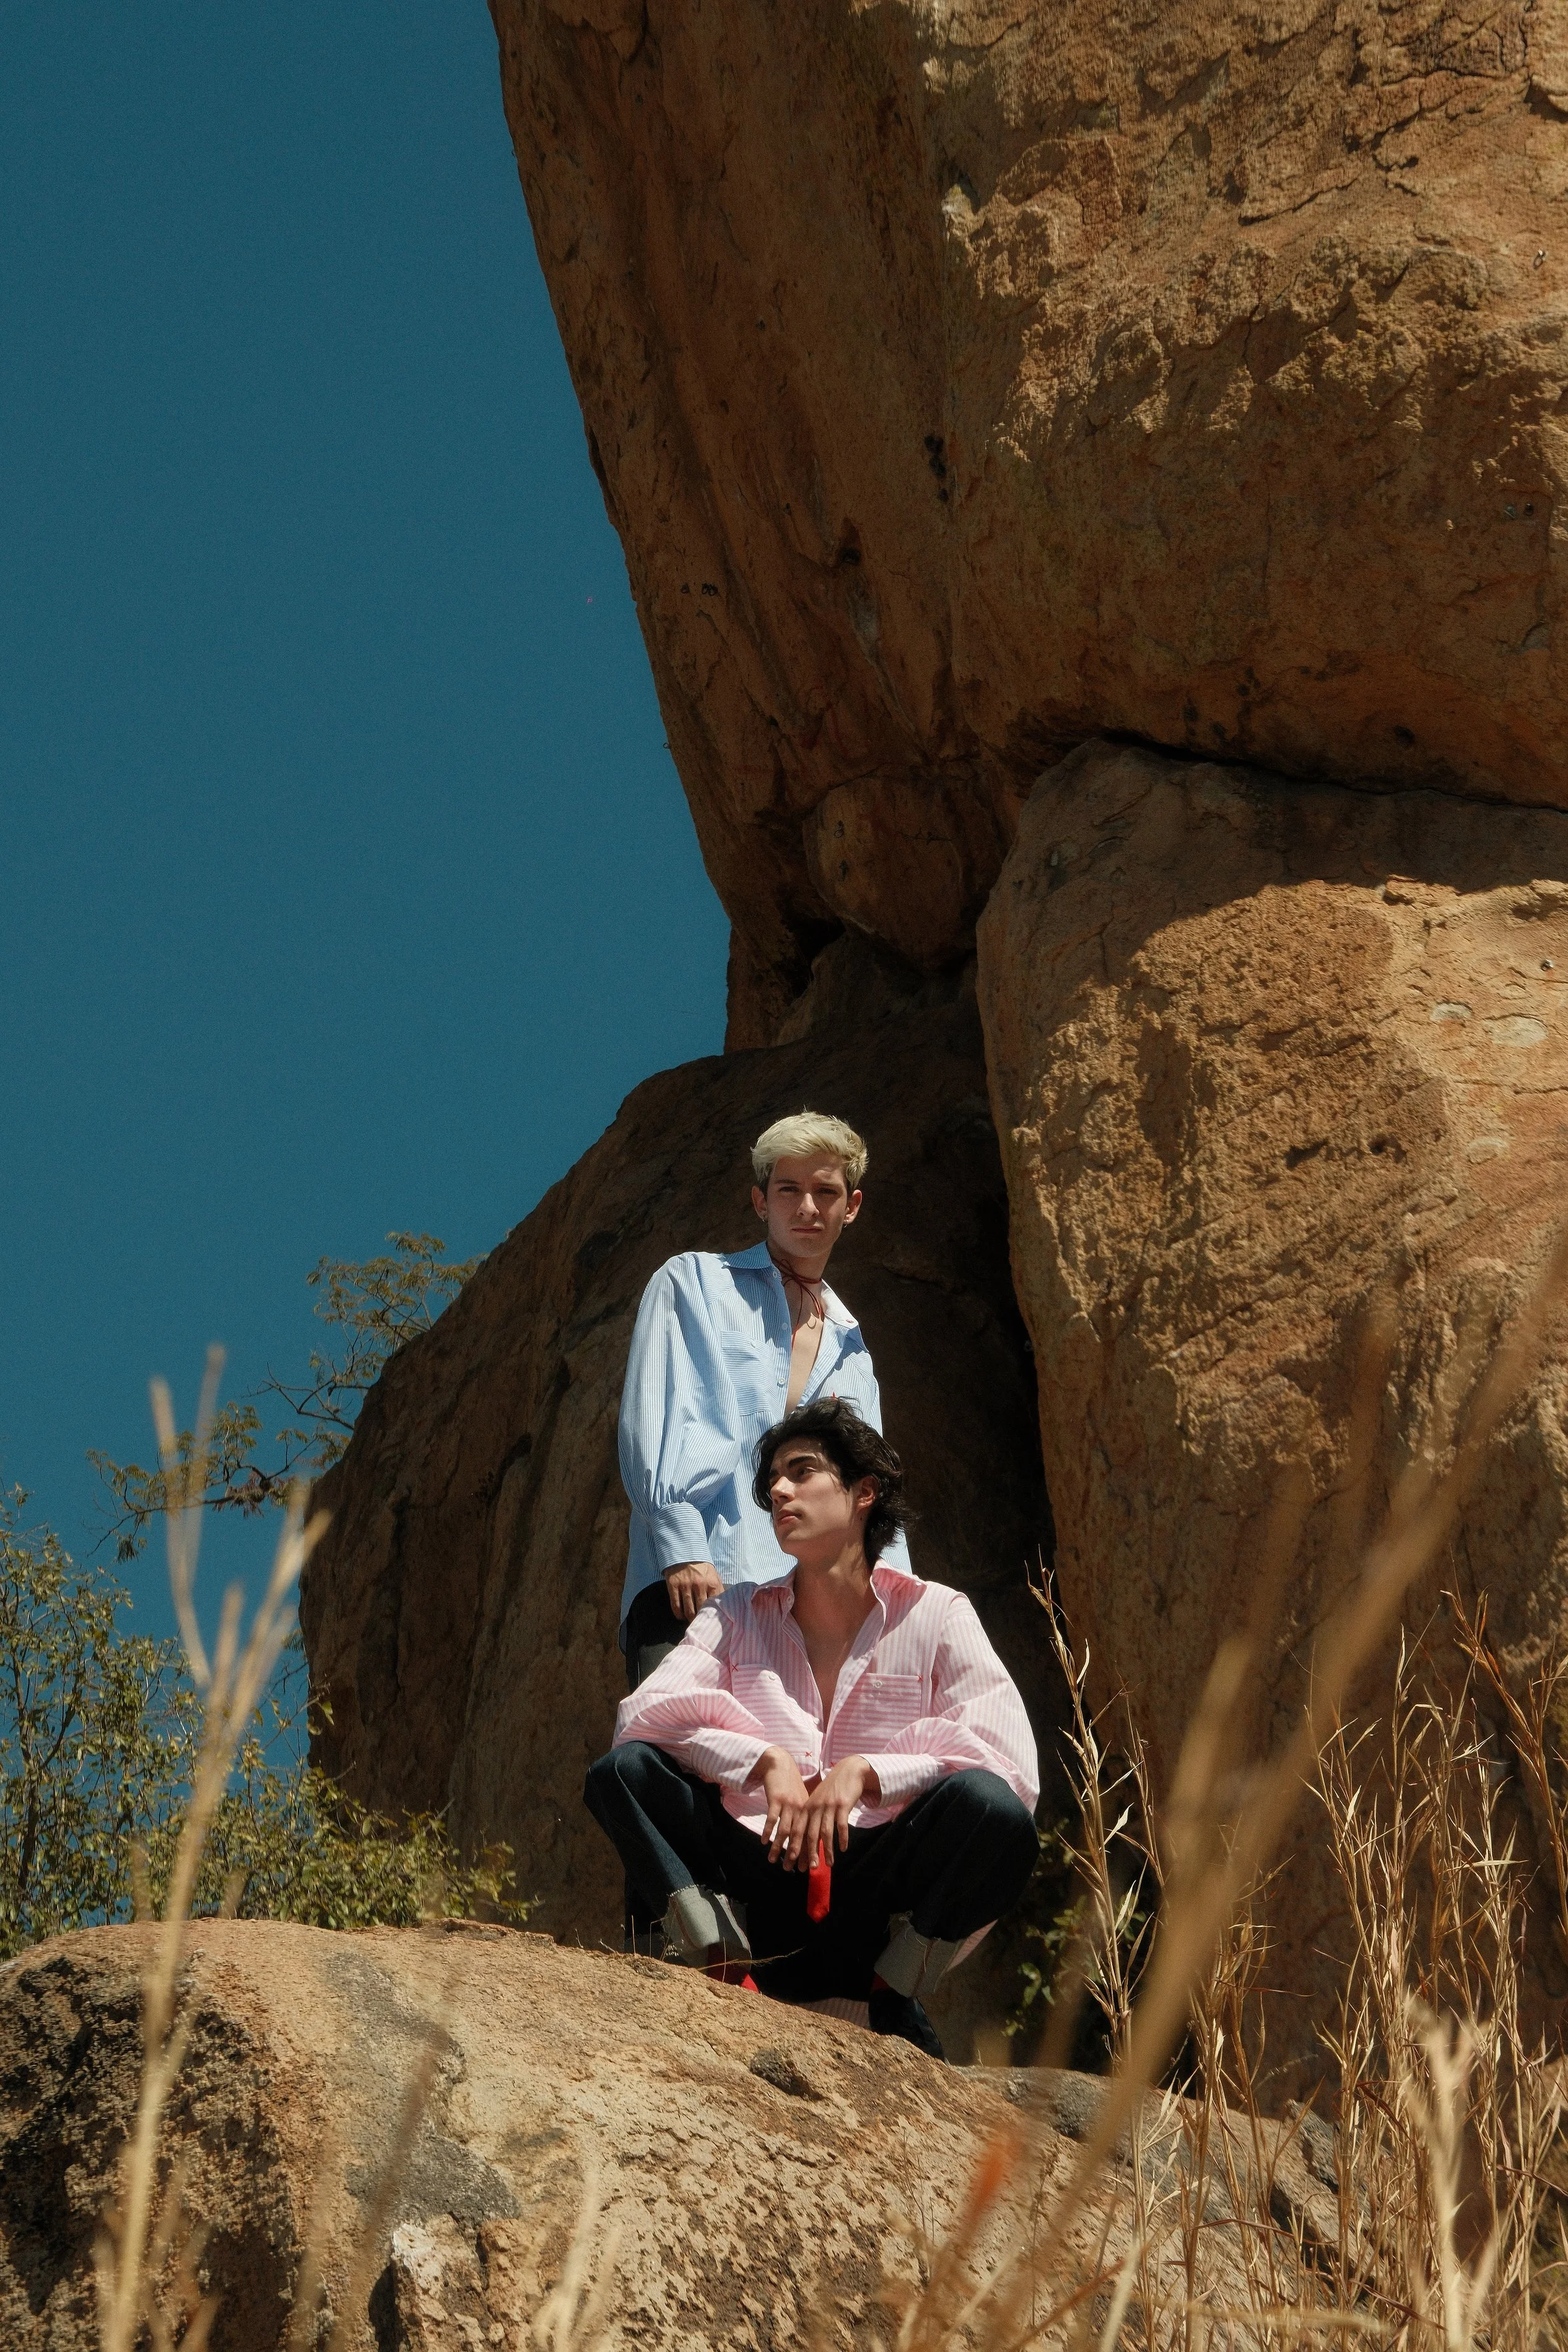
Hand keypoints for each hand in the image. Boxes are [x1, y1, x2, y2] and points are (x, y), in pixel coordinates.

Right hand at [663, 1561, 723, 1620]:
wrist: (685, 1553)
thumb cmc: (702, 1568)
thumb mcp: (714, 1576)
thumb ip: (718, 1590)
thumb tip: (722, 1606)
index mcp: (712, 1583)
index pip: (713, 1605)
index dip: (711, 1614)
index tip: (710, 1619)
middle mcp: (699, 1585)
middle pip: (700, 1610)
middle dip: (700, 1618)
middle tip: (699, 1623)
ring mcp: (685, 1586)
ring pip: (688, 1610)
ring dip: (689, 1618)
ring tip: (691, 1621)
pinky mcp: (673, 1586)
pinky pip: (676, 1605)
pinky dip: (678, 1614)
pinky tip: (681, 1616)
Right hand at [752, 1745, 812, 1864]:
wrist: (780, 1764)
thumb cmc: (789, 1784)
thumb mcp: (800, 1799)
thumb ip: (802, 1816)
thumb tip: (803, 1836)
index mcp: (808, 1811)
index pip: (809, 1835)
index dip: (807, 1852)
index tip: (806, 1867)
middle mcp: (800, 1809)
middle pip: (798, 1836)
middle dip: (795, 1854)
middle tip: (791, 1869)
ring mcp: (788, 1804)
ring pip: (784, 1830)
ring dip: (778, 1846)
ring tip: (773, 1860)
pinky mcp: (776, 1799)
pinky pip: (772, 1818)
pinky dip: (768, 1830)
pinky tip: (764, 1841)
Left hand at [797, 1755, 879, 1872]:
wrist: (849, 1770)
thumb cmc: (832, 1789)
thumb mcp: (818, 1801)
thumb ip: (812, 1818)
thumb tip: (808, 1840)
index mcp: (807, 1807)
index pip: (798, 1830)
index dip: (795, 1847)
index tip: (792, 1861)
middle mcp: (815, 1807)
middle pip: (810, 1834)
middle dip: (809, 1853)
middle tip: (810, 1869)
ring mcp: (829, 1805)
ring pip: (825, 1832)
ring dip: (827, 1850)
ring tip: (830, 1864)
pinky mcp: (842, 1804)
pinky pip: (841, 1825)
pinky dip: (842, 1838)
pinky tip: (843, 1848)